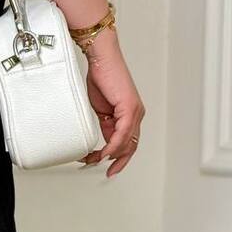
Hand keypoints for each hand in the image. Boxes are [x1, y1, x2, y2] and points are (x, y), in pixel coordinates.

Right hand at [79, 29, 144, 176]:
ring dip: (111, 155)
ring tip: (96, 160)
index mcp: (129, 114)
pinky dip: (113, 145)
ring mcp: (134, 111)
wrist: (101, 59)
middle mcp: (136, 114)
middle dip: (118, 162)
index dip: (119, 157)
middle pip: (130, 146)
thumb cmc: (100, 77)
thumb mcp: (101, 109)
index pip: (128, 142)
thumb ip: (106, 125)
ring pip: (127, 142)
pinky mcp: (130, 108)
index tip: (108, 167)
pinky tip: (105, 152)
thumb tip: (105, 141)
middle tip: (106, 172)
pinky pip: (123, 133)